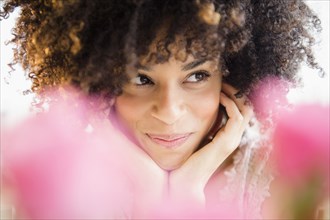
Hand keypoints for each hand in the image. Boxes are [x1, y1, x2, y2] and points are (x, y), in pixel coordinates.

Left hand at [168, 83, 252, 207]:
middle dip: (237, 92)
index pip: (241, 112)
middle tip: (224, 82)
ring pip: (245, 110)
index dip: (235, 97)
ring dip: (234, 95)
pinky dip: (229, 104)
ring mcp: (232, 140)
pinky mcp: (227, 142)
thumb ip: (203, 127)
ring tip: (222, 86)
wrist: (186, 182)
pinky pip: (236, 117)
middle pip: (247, 108)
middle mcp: (234, 138)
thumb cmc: (188, 161)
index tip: (222, 87)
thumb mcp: (197, 139)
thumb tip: (197, 112)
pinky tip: (219, 97)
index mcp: (228, 137)